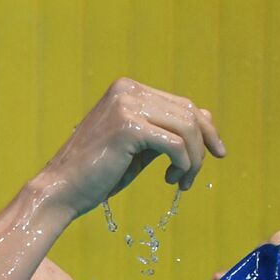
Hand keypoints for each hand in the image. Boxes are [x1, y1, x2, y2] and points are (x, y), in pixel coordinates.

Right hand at [36, 78, 224, 219]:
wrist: (61, 190)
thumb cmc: (98, 173)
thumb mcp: (139, 147)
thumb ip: (166, 132)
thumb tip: (206, 124)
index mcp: (129, 89)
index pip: (183, 104)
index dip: (206, 129)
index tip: (218, 153)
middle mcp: (128, 90)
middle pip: (189, 114)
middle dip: (202, 148)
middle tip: (192, 177)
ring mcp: (127, 105)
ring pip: (187, 129)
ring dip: (193, 161)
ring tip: (180, 182)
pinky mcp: (128, 126)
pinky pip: (175, 145)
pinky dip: (183, 165)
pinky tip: (171, 180)